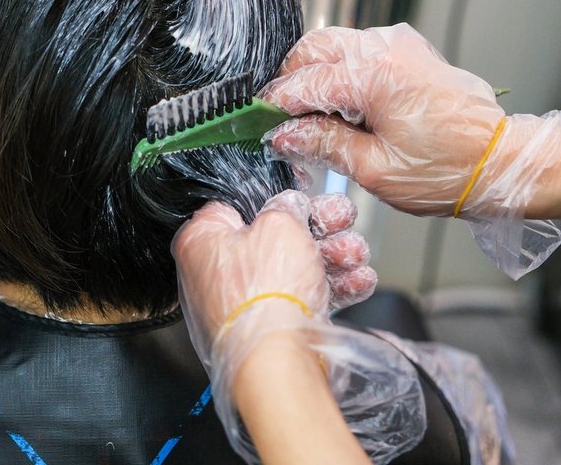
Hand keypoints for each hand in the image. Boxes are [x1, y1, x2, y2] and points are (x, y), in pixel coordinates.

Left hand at [172, 191, 379, 462]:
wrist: (278, 364)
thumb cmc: (266, 295)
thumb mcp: (281, 226)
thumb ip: (285, 207)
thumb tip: (288, 205)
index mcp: (201, 240)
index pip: (236, 205)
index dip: (275, 197)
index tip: (304, 195)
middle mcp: (213, 272)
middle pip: (271, 237)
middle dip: (316, 228)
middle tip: (342, 219)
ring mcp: (240, 304)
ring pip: (290, 268)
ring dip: (331, 256)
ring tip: (356, 253)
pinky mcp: (265, 329)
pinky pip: (298, 299)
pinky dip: (329, 288)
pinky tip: (359, 280)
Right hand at [261, 23, 560, 277]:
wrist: (502, 162)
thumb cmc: (450, 171)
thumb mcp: (375, 170)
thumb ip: (323, 144)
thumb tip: (285, 134)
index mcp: (376, 75)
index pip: (305, 82)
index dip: (276, 105)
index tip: (258, 123)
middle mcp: (387, 49)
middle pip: (313, 48)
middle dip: (291, 81)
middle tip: (281, 120)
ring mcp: (400, 45)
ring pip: (334, 45)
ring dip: (314, 75)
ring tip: (312, 119)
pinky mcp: (410, 51)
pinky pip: (359, 50)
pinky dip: (340, 71)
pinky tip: (341, 107)